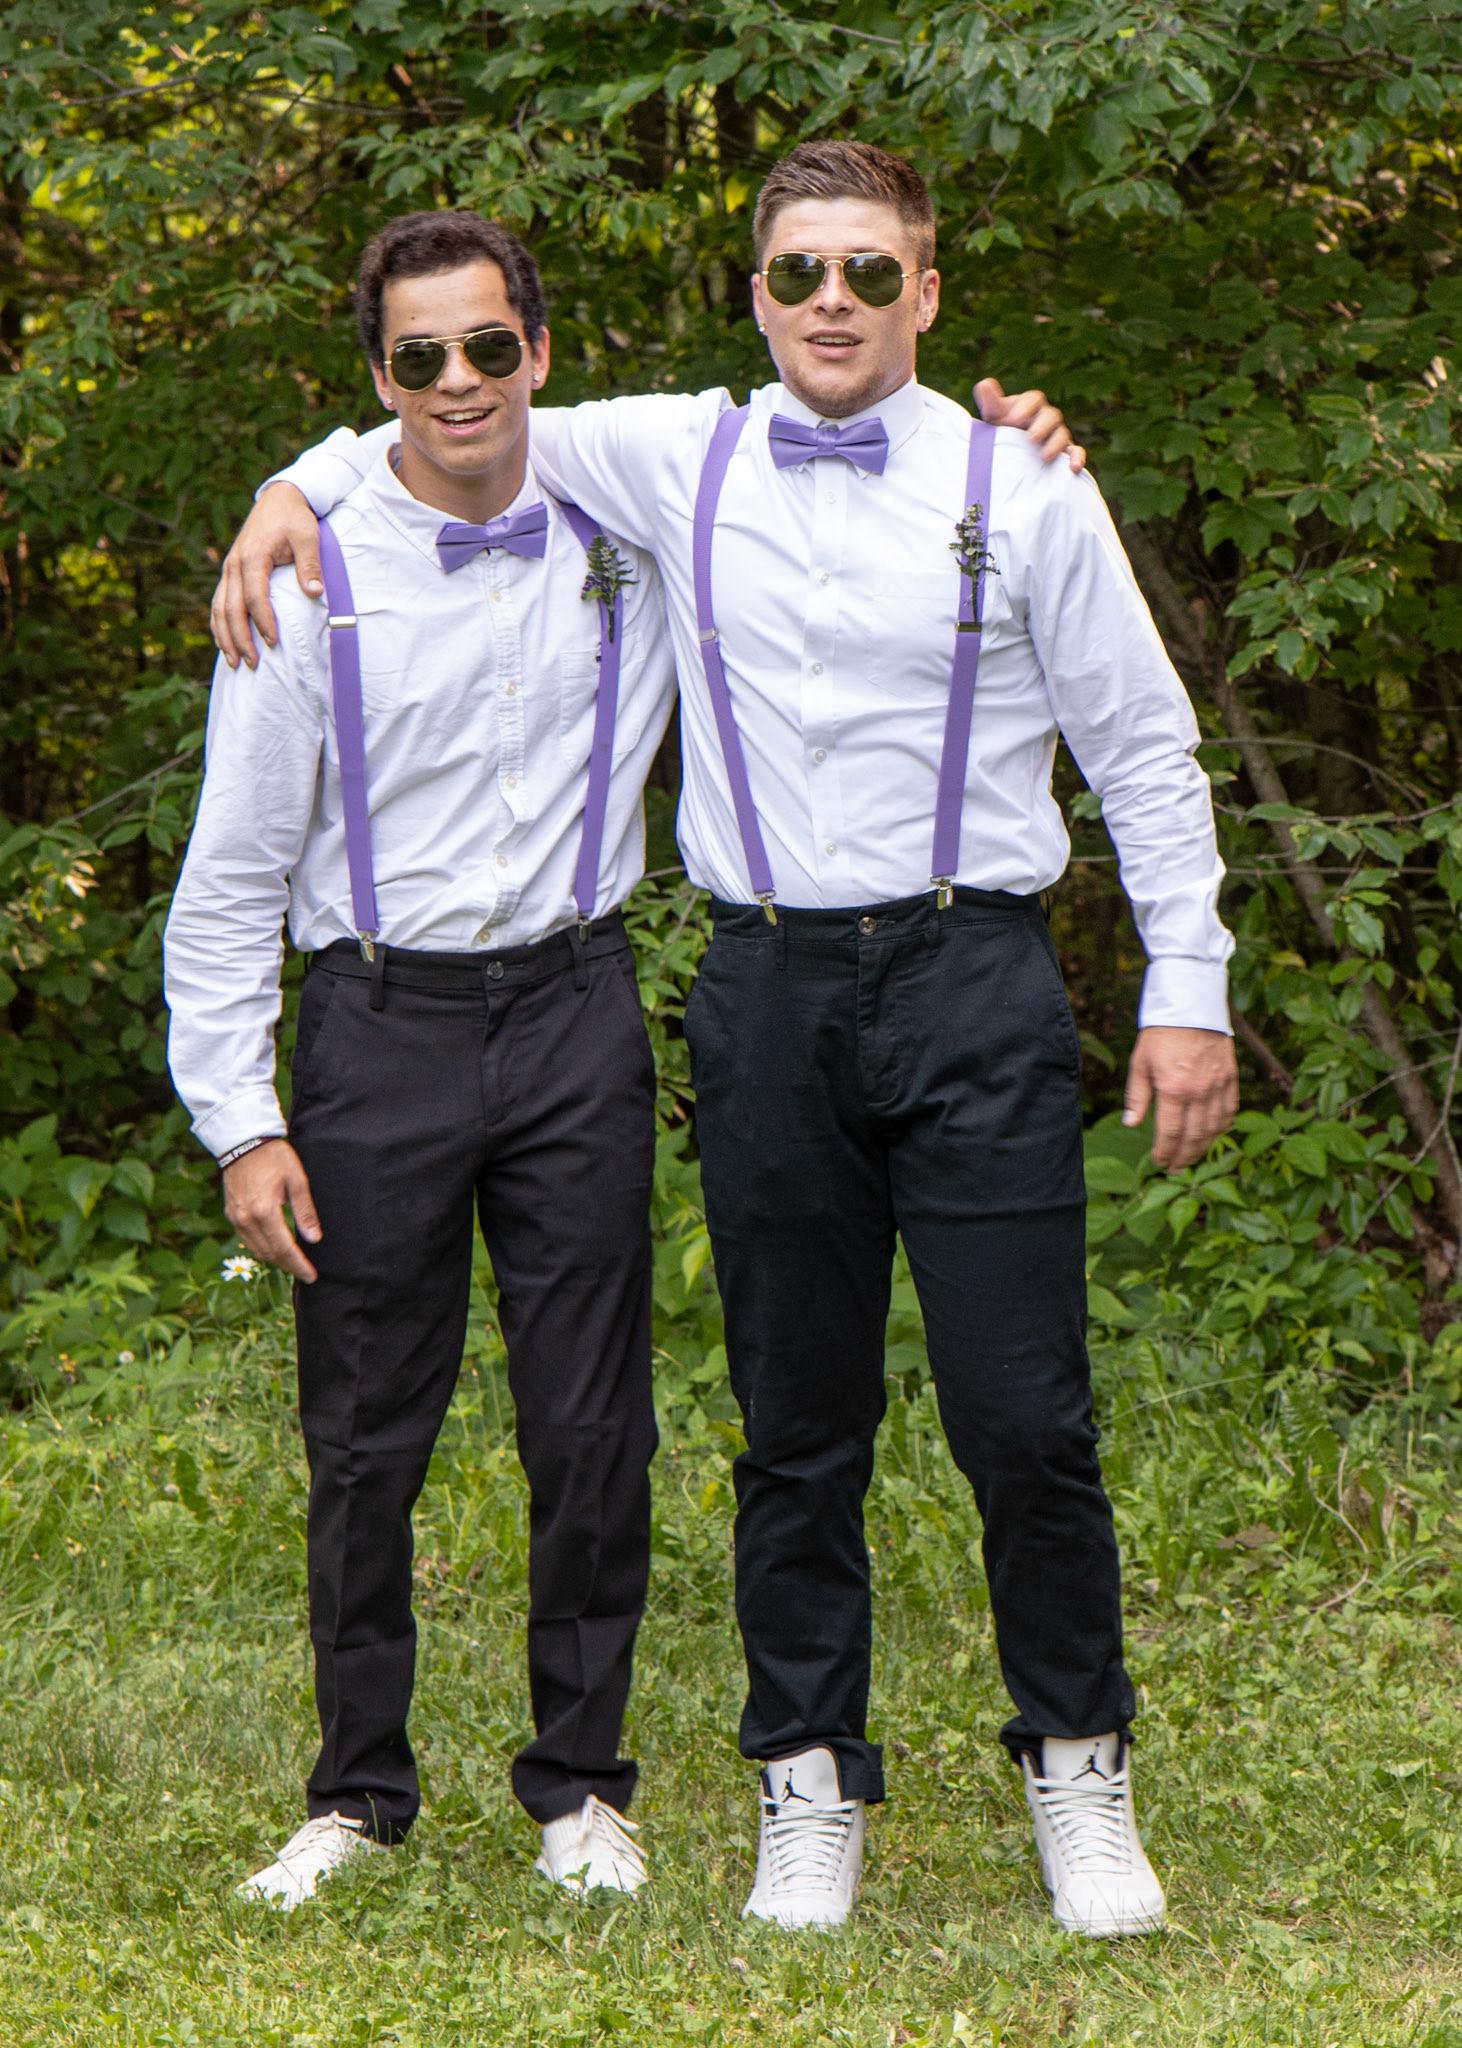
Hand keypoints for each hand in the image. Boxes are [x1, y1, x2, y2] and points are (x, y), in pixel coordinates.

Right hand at [210, 483, 323, 669]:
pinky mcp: (230, 572)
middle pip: (231, 608)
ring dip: (225, 637)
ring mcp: (229, 568)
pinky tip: (225, 644)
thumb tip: (314, 591)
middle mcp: (235, 564)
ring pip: (219, 608)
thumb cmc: (296, 519)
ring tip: (235, 663)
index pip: (254, 596)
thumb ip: (310, 564)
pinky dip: (219, 625)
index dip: (263, 621)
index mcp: (253, 556)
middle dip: (240, 639)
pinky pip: (218, 602)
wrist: (279, 499)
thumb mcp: (308, 536)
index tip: (274, 643)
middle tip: (253, 664)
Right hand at [222, 1138, 321, 1282]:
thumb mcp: (297, 1181)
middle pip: (269, 1254)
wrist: (244, 1141)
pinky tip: (275, 1247)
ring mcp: (236, 1218)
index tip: (311, 1276)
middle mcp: (247, 1219)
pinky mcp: (231, 1214)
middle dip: (289, 1266)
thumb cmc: (274, 1157)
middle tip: (306, 1272)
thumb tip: (314, 1239)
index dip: (299, 1265)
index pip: (284, 1249)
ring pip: (256, 1250)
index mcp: (265, 1212)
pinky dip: (262, 1248)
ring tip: (293, 1262)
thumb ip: (305, 1212)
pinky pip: (247, 1240)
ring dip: (275, 1259)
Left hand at [974, 377, 1085, 472]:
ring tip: (1044, 457)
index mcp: (1030, 406)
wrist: (1009, 455)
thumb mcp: (994, 418)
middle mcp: (1046, 418)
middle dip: (1042, 426)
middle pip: (1051, 415)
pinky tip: (1074, 467)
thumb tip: (983, 384)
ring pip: (1062, 434)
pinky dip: (1077, 457)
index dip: (1026, 407)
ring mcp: (1056, 435)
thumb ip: (991, 403)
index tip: (1015, 418)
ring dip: (1056, 444)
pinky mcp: (1064, 453)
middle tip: (1031, 437)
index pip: (1034, 399)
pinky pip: (1075, 452)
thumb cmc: (1000, 431)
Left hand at [1123, 1026, 1238, 1171]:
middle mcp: (1199, 1092)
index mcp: (1173, 1090)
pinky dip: (1222, 1127)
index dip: (1165, 1152)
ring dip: (1203, 1147)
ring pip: (1215, 1128)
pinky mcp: (1231, 1078)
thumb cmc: (1161, 1033)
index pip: (1171, 1133)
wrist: (1192, 1005)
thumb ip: (1138, 1096)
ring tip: (1192, 1157)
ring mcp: (1218, 1086)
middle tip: (1176, 1168)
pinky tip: (1212, 1134)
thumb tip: (1131, 1124)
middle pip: (1194, 1136)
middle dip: (1184, 1156)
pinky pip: (1230, 1111)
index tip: (1159, 1161)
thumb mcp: (1140, 1063)